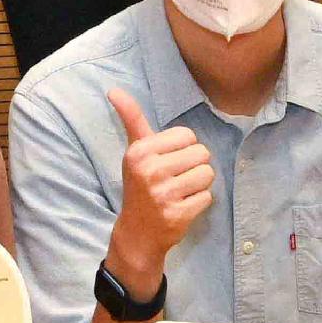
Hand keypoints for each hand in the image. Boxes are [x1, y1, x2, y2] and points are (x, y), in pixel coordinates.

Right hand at [101, 88, 216, 297]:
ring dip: (198, 185)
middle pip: (202, 153)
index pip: (188, 135)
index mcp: (139, 151)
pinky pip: (207, 197)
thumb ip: (131, 119)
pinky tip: (181, 207)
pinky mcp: (177, 214)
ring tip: (180, 192)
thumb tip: (113, 89)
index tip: (167, 162)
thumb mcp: (135, 151)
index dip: (183, 149)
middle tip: (175, 179)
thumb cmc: (140, 184)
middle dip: (194, 166)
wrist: (136, 232)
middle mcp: (149, 170)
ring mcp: (163, 194)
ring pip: (207, 175)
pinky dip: (199, 203)